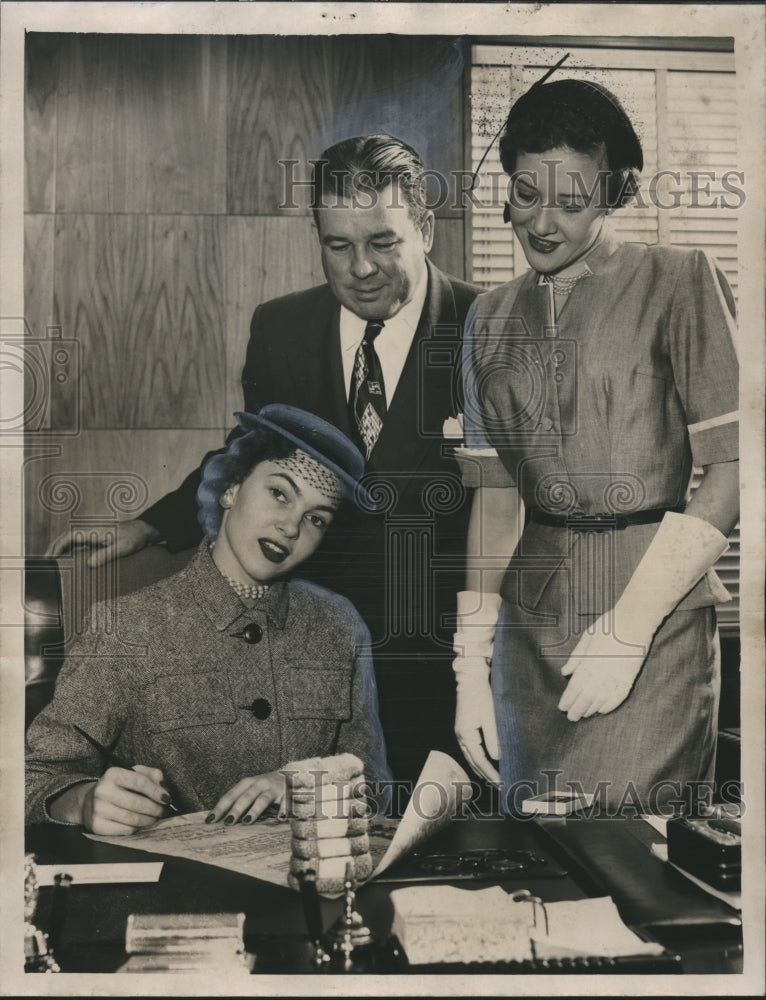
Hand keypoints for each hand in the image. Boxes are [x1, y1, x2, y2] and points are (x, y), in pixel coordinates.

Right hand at [45, 519, 160, 566]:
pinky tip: (70, 563)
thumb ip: (107, 554)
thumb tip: (90, 563)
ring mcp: (94, 537)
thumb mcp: (122, 548)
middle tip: (46, 564)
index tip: (50, 558)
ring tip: (54, 565)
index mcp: (93, 532)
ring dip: (62, 551)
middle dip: (54, 549)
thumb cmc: (134, 538)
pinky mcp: (98, 541)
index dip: (57, 546)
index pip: (68, 536)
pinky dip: (72, 553)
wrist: (144, 531)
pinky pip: (80, 546)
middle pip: (66, 539)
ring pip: (72, 542)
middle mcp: (90, 533)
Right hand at [80, 765, 170, 833]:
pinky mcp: (97, 826)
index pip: (140, 782)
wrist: (89, 802)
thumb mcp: (133, 774)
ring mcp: (98, 810)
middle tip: (163, 811)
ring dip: (149, 820)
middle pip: (137, 803)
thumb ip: (151, 775)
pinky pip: (125, 830)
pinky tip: (140, 824)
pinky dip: (137, 828)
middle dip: (155, 809)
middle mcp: (103, 791)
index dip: (156, 791)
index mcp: (112, 774)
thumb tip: (164, 787)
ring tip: (155, 818)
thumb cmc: (118, 786)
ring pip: (132, 819)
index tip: (167, 798)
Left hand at [206, 772, 284, 825]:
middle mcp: (259, 783)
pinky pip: (284, 802)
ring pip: (262, 799)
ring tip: (247, 821)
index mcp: (247, 783)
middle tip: (227, 823)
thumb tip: (221, 819)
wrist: (291, 774)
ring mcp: (273, 788)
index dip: (220, 808)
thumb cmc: (265, 788)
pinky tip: (279, 818)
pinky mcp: (287, 793)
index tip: (210, 821)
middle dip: (236, 809)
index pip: (230, 796)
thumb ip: (239, 801)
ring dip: (254, 810)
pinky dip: (282, 809)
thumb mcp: (251, 790)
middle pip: (245, 797)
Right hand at [454, 658, 500, 784]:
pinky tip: (485, 762)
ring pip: (471, 757)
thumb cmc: (481, 697)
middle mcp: (460, 736)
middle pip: (473, 762)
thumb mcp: (490, 718)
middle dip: (486, 775)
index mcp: (466, 735)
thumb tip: (498, 758)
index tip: (501, 783)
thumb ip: (493, 739)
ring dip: (481, 768)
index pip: (479, 760)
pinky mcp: (463, 728)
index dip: (490, 773)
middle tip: (499, 786)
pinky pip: (470, 750)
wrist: (470, 680)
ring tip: (492, 779)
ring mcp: (460, 733)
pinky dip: (478, 759)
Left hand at [558, 613, 653, 721]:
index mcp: (587, 663)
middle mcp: (600, 674)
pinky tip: (602, 711)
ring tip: (584, 715)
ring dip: (590, 709)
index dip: (568, 699)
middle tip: (571, 717)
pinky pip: (618, 697)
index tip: (562, 707)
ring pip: (600, 699)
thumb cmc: (608, 626)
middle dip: (577, 709)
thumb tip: (565, 672)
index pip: (574, 687)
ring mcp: (615, 677)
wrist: (634, 623)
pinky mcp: (629, 678)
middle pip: (586, 697)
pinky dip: (610, 705)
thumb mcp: (586, 638)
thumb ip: (575, 657)